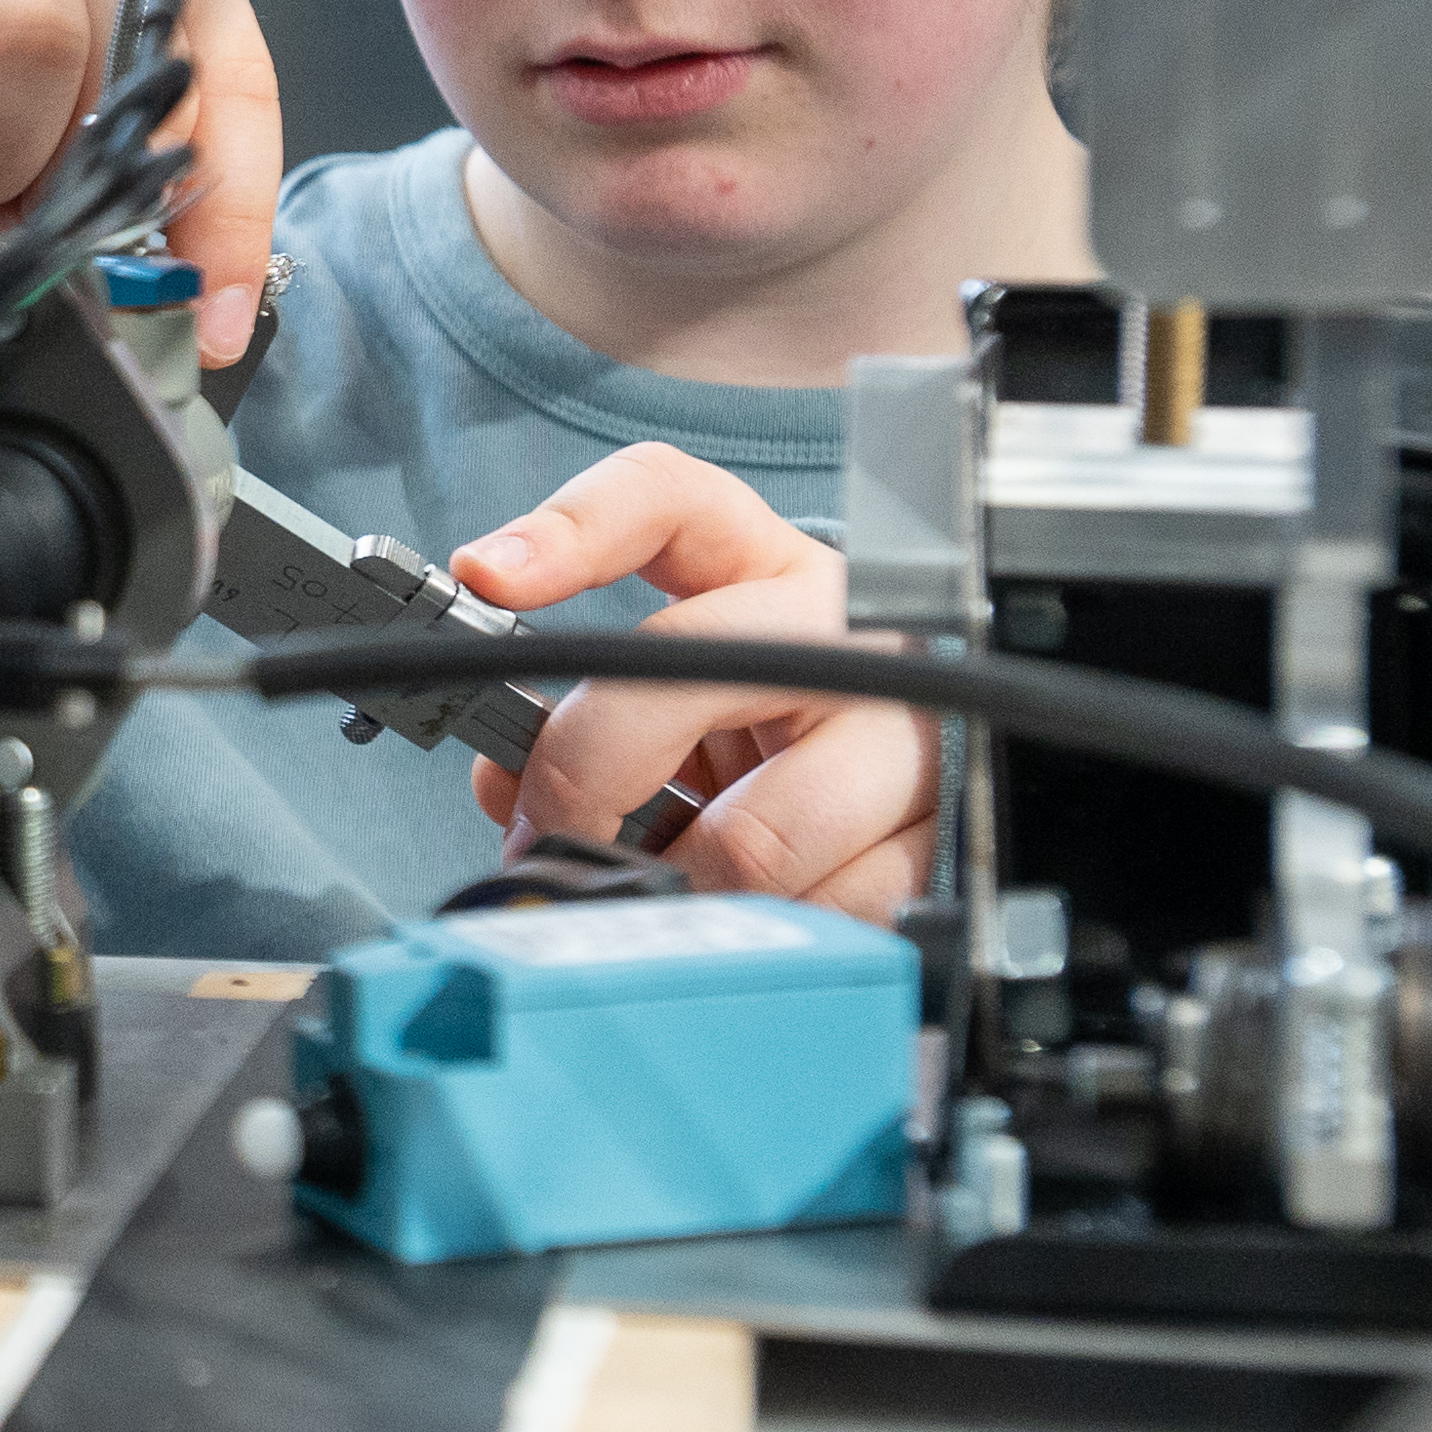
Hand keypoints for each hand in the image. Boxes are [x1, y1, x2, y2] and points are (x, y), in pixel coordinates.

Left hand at [449, 444, 929, 918]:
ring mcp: (908, 727)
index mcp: (768, 568)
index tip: (485, 575)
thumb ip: (583, 719)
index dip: (568, 530)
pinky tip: (755, 914)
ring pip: (754, 834)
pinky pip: (824, 911)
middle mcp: (848, 630)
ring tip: (670, 885)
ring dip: (680, 885)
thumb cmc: (769, 731)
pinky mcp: (945, 831)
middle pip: (686, 672)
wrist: (920, 769)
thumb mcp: (676, 698)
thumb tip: (506, 784)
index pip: (665, 497)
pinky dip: (762, 935)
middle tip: (546, 836)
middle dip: (585, 780)